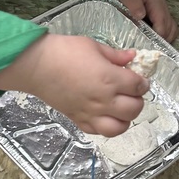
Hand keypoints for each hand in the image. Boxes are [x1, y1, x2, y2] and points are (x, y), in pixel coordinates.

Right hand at [0, 34, 148, 136]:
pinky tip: (105, 115)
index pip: (138, 86)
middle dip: (137, 99)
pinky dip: (107, 126)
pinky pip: (99, 132)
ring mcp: (91, 113)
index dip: (143, 82)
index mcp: (110, 79)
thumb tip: (132, 56)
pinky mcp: (78, 120)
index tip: (139, 78)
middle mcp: (104, 100)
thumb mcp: (93, 46)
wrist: (36, 66)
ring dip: (125, 118)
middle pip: (134, 109)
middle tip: (131, 91)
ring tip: (121, 107)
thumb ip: (115, 55)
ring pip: (120, 127)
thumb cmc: (63, 51)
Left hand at [113, 0, 177, 42]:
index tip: (148, 43)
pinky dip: (164, 39)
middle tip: (147, 47)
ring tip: (150, 46)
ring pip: (171, 32)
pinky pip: (170, 32)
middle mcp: (164, 10)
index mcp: (156, 2)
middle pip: (169, 29)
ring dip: (163, 40)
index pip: (162, 22)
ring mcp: (165, 15)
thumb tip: (140, 15)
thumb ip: (133, 3)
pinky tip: (153, 42)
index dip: (157, 34)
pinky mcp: (163, 21)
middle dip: (160, 40)